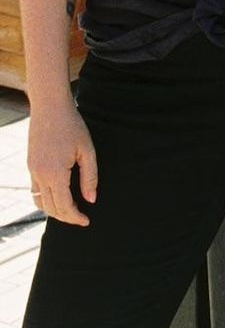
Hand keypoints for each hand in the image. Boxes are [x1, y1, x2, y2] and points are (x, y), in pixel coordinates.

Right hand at [28, 101, 97, 225]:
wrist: (49, 106)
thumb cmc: (72, 125)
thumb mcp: (87, 150)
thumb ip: (90, 177)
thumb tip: (91, 200)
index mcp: (55, 174)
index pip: (64, 206)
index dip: (75, 217)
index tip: (86, 221)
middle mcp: (40, 175)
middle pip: (51, 208)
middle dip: (66, 217)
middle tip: (81, 218)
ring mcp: (32, 170)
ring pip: (40, 202)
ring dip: (54, 210)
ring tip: (70, 211)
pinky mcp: (30, 164)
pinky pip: (35, 190)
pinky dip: (45, 199)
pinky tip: (58, 196)